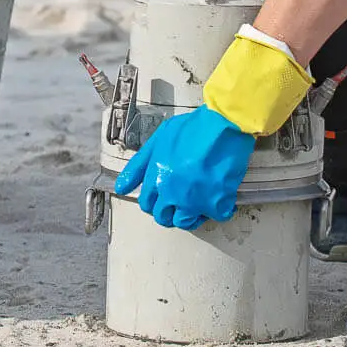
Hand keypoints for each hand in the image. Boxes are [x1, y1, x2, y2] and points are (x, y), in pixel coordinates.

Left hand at [113, 105, 255, 229]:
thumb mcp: (158, 140)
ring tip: (199, 202)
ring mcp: (193, 200)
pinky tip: (219, 195)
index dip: (156, 202)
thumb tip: (122, 187)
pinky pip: (216, 216)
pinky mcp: (216, 203)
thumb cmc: (194, 127)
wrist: (224, 124)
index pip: (147, 203)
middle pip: (163, 217)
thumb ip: (139, 166)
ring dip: (192, 215)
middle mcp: (171, 191)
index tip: (164, 199)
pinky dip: (219, 208)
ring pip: (186, 222)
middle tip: (182, 201)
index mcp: (157, 176)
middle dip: (171, 211)